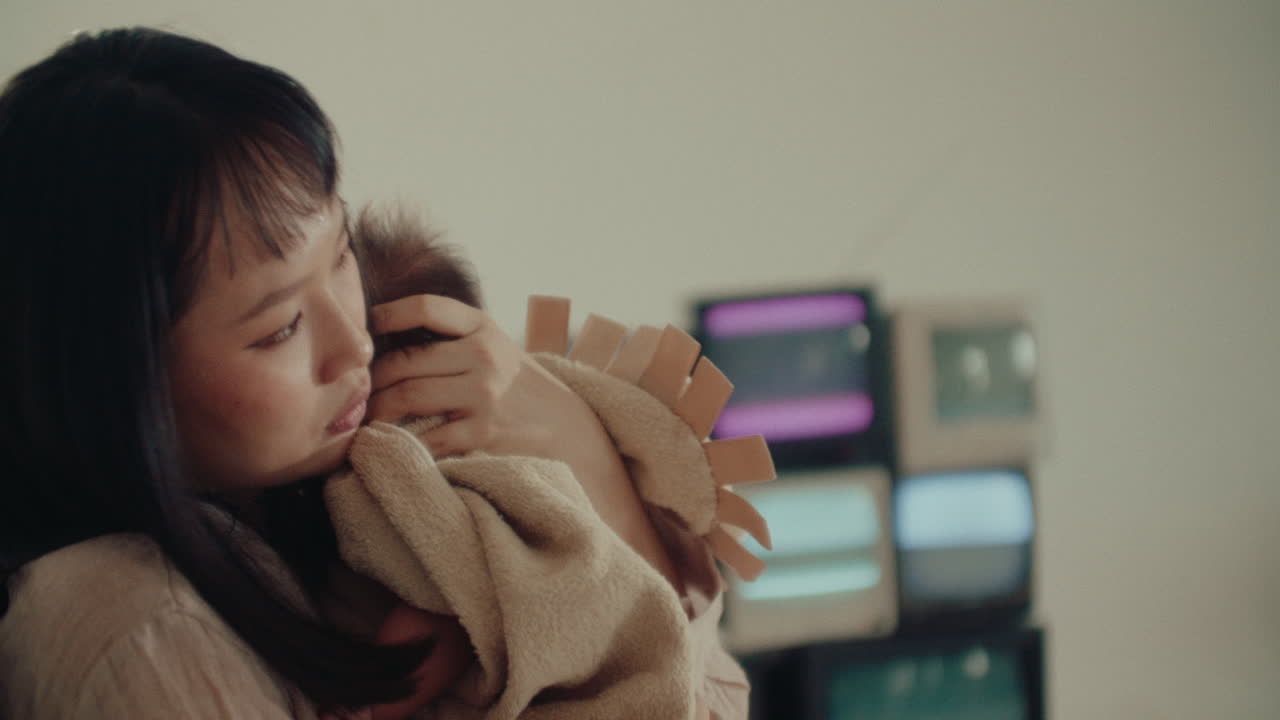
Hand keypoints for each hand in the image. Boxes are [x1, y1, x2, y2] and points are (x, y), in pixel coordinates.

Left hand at [366, 295, 520, 457]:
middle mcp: (484, 356)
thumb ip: (453, 338)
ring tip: (366, 416)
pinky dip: (400, 441)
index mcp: (483, 328)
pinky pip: (425, 437)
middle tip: (355, 391)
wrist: (567, 428)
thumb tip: (381, 339)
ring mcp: (484, 395)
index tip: (366, 328)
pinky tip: (389, 443)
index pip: (427, 308)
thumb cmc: (517, 386)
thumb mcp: (495, 347)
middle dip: (371, 380)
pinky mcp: (481, 434)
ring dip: (377, 410)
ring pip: (407, 396)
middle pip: (404, 361)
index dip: (387, 315)